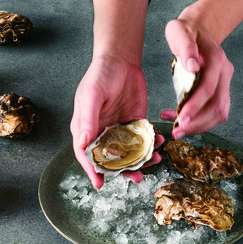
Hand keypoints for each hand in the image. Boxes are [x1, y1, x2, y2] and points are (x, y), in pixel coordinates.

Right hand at [71, 54, 161, 188]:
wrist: (121, 59)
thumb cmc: (100, 75)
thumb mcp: (91, 96)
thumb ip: (87, 120)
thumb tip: (82, 143)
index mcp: (85, 128)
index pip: (86, 154)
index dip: (92, 170)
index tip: (99, 184)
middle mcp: (102, 132)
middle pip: (110, 158)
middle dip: (122, 170)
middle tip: (135, 177)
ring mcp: (119, 129)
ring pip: (129, 152)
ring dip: (140, 160)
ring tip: (153, 161)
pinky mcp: (135, 122)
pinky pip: (143, 139)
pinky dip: (151, 144)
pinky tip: (159, 144)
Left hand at [159, 17, 234, 138]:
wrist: (198, 30)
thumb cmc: (185, 31)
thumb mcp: (180, 32)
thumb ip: (185, 47)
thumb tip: (193, 66)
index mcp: (217, 60)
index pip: (209, 88)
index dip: (196, 106)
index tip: (181, 119)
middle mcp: (225, 74)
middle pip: (218, 106)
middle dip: (198, 123)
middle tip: (177, 132)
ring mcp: (225, 83)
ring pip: (219, 113)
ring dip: (199, 126)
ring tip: (177, 130)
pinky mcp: (219, 91)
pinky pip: (213, 111)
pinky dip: (198, 120)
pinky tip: (178, 119)